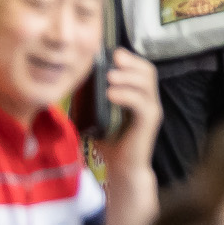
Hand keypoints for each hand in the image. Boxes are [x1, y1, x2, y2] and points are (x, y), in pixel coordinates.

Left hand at [98, 47, 162, 170]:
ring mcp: (151, 111)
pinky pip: (142, 103)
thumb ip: (91, 101)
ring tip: (109, 76)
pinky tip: (111, 94)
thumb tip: (73, 84)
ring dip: (128, 76)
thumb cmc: (109, 144)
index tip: (110, 53)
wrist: (120, 171)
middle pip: (148, 70)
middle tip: (113, 59)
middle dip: (131, 62)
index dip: (129, 58)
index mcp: (138, 96)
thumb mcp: (97, 116)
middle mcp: (148, 101)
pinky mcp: (149, 122)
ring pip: (147, 83)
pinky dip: (127, 95)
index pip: (140, 69)